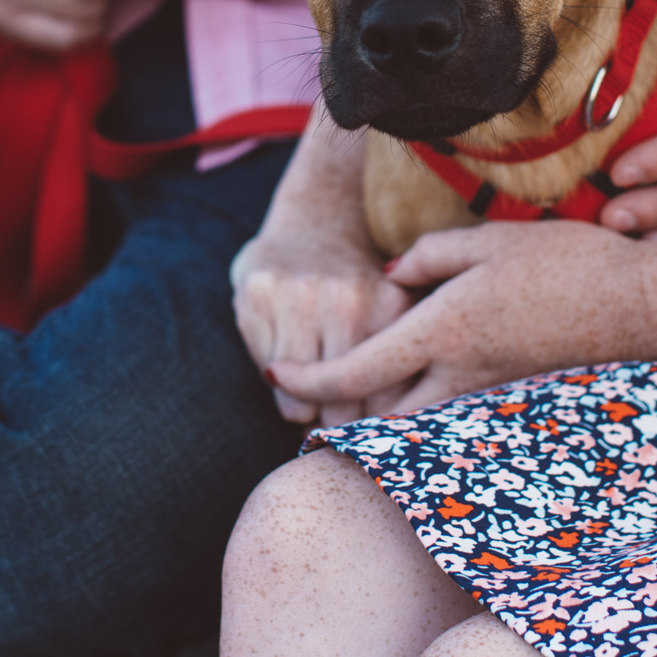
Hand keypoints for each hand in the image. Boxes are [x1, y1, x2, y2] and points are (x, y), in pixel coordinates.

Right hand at [232, 112, 407, 425]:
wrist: (316, 219)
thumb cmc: (360, 286)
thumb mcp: (396, 313)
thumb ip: (398, 363)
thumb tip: (388, 437)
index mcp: (391, 308)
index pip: (384, 404)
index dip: (376, 426)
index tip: (371, 426)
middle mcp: (347, 302)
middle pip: (342, 410)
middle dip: (340, 422)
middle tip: (340, 412)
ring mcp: (299, 298)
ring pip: (299, 400)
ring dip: (305, 406)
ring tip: (313, 388)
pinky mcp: (258, 296)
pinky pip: (268, 373)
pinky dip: (278, 380)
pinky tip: (288, 358)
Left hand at [268, 222, 644, 416]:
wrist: (639, 305)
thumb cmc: (566, 263)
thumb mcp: (487, 241)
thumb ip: (429, 257)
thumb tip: (392, 276)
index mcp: (440, 331)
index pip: (353, 373)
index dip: (306, 382)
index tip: (275, 380)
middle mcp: (458, 373)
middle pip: (377, 415)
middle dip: (340, 415)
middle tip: (308, 402)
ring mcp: (487, 391)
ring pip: (415, 421)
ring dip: (381, 414)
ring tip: (356, 395)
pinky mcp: (511, 395)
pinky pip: (451, 412)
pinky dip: (422, 407)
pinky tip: (417, 385)